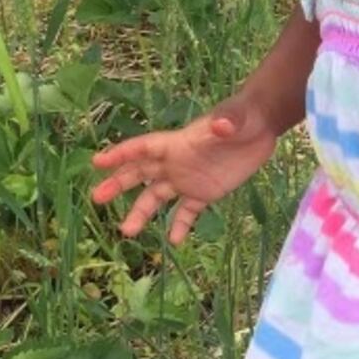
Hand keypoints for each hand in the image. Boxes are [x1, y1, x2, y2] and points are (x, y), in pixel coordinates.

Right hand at [90, 95, 280, 244]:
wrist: (261, 127)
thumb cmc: (245, 117)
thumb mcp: (236, 118)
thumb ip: (226, 122)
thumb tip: (220, 125)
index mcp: (177, 143)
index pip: (143, 148)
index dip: (121, 154)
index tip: (98, 162)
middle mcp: (176, 162)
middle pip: (140, 174)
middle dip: (118, 184)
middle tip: (97, 198)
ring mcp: (188, 178)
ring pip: (157, 197)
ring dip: (142, 212)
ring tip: (127, 231)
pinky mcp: (205, 192)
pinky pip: (187, 211)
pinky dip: (180, 225)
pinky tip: (174, 242)